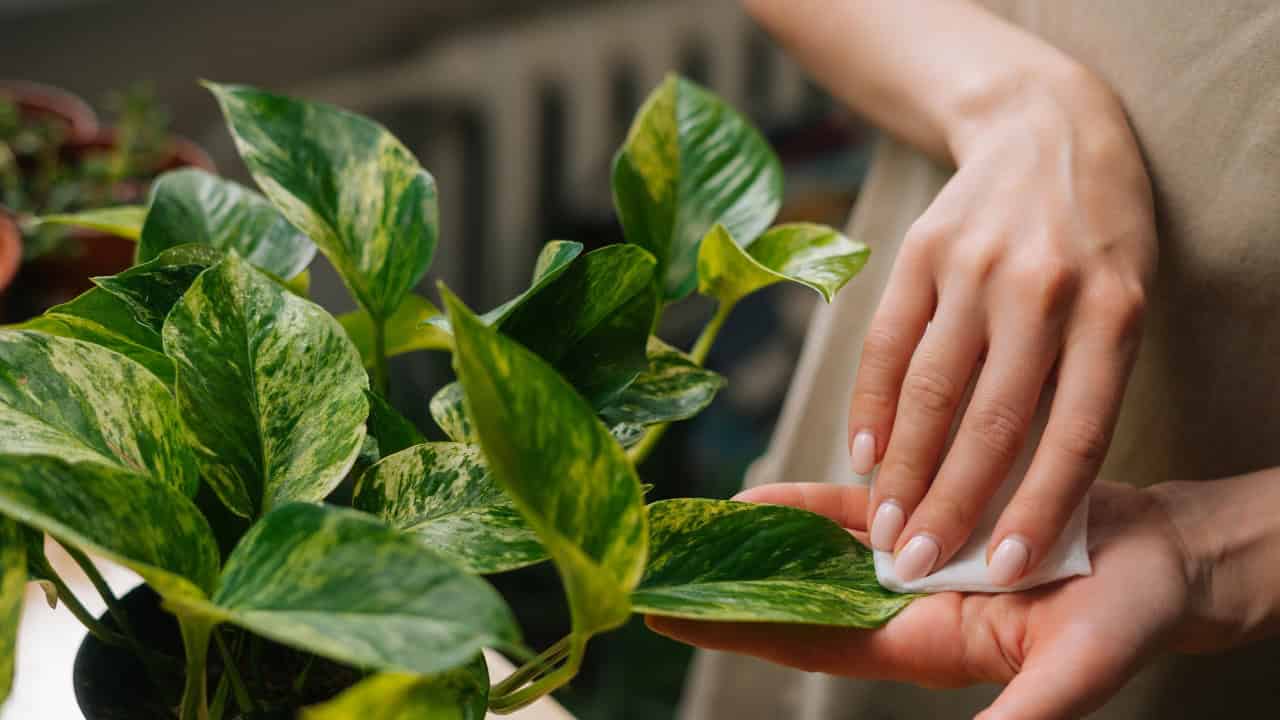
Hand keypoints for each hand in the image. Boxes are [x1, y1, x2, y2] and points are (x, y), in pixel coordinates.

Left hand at [648, 481, 1230, 719]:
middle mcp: (902, 609)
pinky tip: (756, 494)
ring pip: (811, 555)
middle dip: (725, 589)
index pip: (809, 642)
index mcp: (922, 648)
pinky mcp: (928, 519)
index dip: (739, 628)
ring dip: (752, 543)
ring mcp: (910, 565)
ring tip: (685, 529)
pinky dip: (804, 506)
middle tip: (649, 572)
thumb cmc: (1128, 617)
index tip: (669, 614)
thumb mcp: (1075, 670)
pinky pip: (851, 512)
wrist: (1160, 559)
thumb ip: (1022, 713)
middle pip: (793, 601)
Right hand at [847, 66, 1157, 584]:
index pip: (1073, 434)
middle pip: (989, 422)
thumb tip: (1019, 494)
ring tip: (882, 526)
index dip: (1037, 508)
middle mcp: (1042, 290)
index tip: (1000, 570)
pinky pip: (887, 343)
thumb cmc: (1095, 240)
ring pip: (929, 389)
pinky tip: (862, 453)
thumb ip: (1077, 385)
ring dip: (902, 469)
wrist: (1045, 128)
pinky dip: (870, 404)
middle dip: (949, 505)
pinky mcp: (919, 250)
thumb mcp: (1119, 303)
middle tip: (914, 566)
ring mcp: (974, 266)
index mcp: (1112, 311)